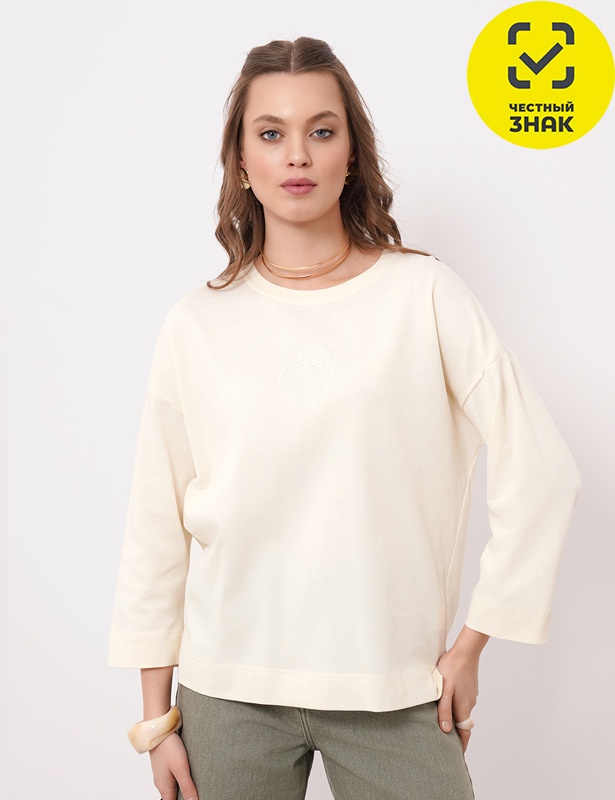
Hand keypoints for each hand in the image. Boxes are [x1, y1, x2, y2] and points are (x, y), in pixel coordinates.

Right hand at [149, 732, 198, 799]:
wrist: (158, 730)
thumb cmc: (168, 747)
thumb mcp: (181, 768)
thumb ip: (187, 786)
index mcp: (165, 788)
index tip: (193, 798)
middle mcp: (161, 784)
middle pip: (172, 797)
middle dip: (183, 796)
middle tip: (195, 791)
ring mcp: (162, 775)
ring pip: (173, 787)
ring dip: (182, 787)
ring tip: (193, 783)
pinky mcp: (164, 766)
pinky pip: (172, 777)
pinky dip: (179, 778)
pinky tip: (187, 772)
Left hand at [436, 626, 487, 753]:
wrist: (466, 650)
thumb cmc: (452, 669)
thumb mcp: (444, 690)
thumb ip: (444, 710)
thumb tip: (445, 730)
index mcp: (463, 707)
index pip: (464, 732)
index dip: (461, 744)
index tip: (458, 755)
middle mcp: (470, 703)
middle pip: (464, 723)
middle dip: (457, 732)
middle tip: (447, 740)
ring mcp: (472, 694)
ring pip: (464, 710)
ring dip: (456, 717)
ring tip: (445, 720)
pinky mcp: (470, 686)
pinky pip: (464, 700)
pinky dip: (458, 705)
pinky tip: (449, 699)